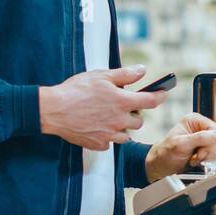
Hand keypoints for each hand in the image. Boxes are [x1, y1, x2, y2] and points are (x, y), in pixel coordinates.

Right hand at [39, 66, 166, 150]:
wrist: (53, 110)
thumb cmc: (75, 90)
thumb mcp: (101, 76)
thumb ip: (125, 75)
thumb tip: (142, 70)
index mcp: (123, 102)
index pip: (151, 101)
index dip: (160, 96)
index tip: (163, 93)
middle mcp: (120, 121)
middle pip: (139, 121)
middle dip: (134, 113)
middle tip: (122, 105)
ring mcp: (109, 134)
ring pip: (126, 134)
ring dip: (122, 126)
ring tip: (109, 117)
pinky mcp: (98, 144)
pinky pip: (110, 142)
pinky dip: (108, 136)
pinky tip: (98, 126)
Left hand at [145, 113, 215, 181]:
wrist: (158, 166)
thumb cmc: (164, 154)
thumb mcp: (181, 144)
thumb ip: (201, 138)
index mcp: (195, 120)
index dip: (211, 143)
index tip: (200, 151)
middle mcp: (200, 127)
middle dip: (208, 151)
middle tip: (195, 156)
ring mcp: (203, 139)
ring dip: (206, 157)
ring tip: (193, 159)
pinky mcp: (204, 149)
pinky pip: (213, 156)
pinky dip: (205, 161)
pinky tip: (195, 161)